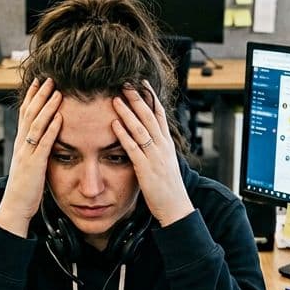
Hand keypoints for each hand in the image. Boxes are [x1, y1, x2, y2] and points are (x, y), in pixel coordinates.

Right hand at [0, 78, 62, 237]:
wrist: (15, 208)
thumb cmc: (25, 189)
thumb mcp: (30, 164)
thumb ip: (35, 150)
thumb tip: (44, 139)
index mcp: (21, 144)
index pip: (24, 114)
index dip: (31, 96)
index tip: (39, 81)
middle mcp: (21, 144)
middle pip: (29, 113)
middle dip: (39, 94)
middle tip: (50, 77)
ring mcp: (27, 153)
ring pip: (36, 124)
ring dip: (47, 105)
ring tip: (57, 90)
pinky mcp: (34, 164)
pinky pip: (44, 143)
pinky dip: (52, 128)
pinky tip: (60, 116)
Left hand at [111, 81, 193, 226]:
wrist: (175, 207)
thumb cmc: (167, 187)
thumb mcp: (165, 162)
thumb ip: (156, 148)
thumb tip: (148, 136)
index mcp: (167, 144)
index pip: (160, 114)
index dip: (151, 97)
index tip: (142, 82)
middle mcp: (163, 146)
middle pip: (150, 116)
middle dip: (138, 98)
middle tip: (126, 83)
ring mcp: (155, 157)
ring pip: (141, 129)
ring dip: (128, 112)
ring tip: (116, 98)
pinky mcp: (146, 168)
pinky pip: (133, 148)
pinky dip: (123, 134)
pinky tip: (114, 124)